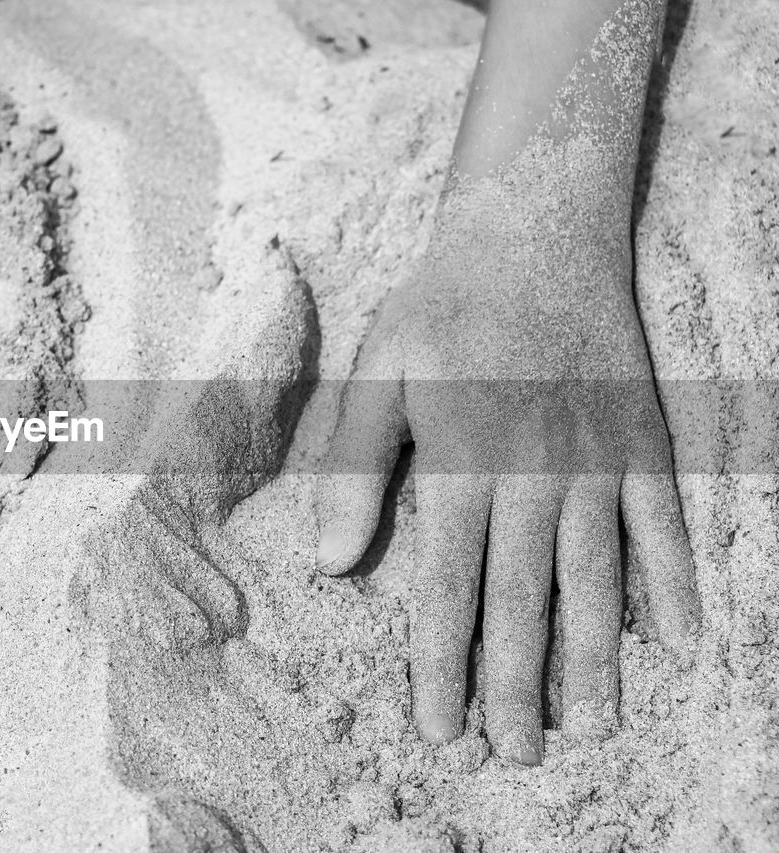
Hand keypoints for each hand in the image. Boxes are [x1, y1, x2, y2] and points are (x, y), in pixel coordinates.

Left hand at [314, 198, 699, 763]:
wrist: (534, 230)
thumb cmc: (442, 307)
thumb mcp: (378, 371)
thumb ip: (354, 465)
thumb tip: (328, 561)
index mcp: (460, 462)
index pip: (447, 587)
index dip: (442, 664)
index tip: (440, 728)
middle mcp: (532, 473)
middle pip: (524, 599)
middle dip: (516, 684)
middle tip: (513, 756)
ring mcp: (596, 460)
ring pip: (596, 577)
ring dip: (595, 656)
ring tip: (591, 725)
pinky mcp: (641, 440)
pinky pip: (662, 523)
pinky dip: (672, 582)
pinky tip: (677, 641)